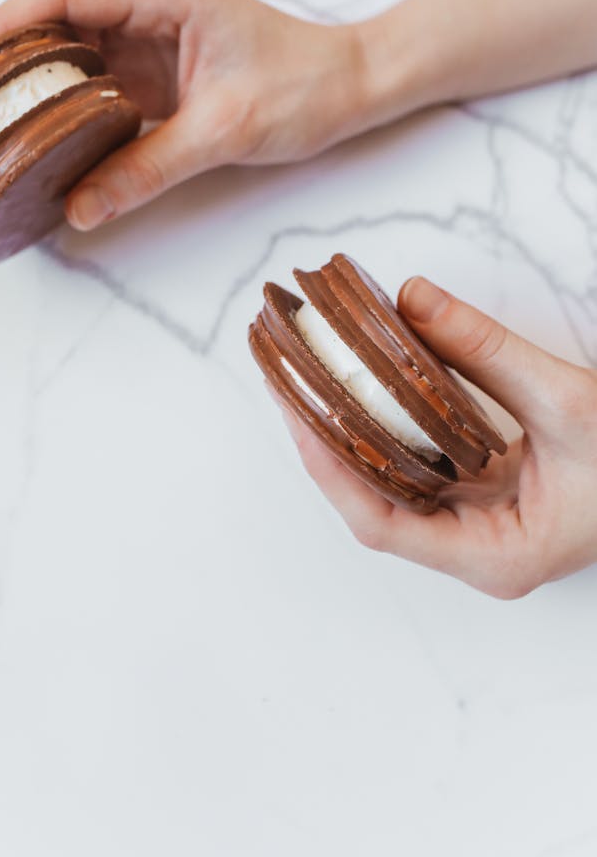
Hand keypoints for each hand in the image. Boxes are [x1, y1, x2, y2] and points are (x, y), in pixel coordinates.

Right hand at [0, 0, 373, 229]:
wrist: (351, 87)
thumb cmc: (305, 87)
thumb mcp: (224, 131)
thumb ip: (149, 168)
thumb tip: (81, 207)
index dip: (3, 25)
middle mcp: (150, 5)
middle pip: (55, 18)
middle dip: (5, 54)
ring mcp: (152, 37)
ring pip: (72, 50)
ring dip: (32, 81)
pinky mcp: (158, 69)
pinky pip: (97, 81)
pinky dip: (65, 106)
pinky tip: (42, 135)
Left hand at [271, 276, 596, 597]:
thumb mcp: (569, 403)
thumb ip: (489, 351)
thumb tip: (414, 300)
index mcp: (495, 556)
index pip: (382, 524)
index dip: (329, 469)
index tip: (295, 413)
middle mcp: (479, 549)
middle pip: (377, 502)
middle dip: (328, 444)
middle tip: (288, 383)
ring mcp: (484, 525)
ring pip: (396, 483)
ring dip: (355, 433)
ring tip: (314, 381)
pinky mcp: (491, 496)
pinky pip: (425, 463)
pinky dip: (394, 427)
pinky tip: (371, 388)